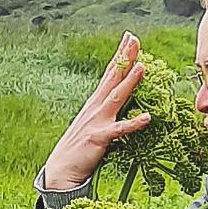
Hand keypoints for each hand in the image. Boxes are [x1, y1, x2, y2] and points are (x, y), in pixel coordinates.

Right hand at [42, 31, 153, 187]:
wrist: (61, 170)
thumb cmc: (80, 150)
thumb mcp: (95, 125)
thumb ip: (109, 113)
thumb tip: (126, 104)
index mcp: (95, 103)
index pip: (110, 74)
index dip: (120, 56)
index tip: (129, 38)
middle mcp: (95, 108)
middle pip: (113, 78)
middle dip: (124, 58)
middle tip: (134, 38)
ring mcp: (96, 122)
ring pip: (116, 98)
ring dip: (130, 82)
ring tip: (143, 67)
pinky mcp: (98, 138)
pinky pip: (119, 130)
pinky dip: (133, 124)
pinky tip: (146, 118)